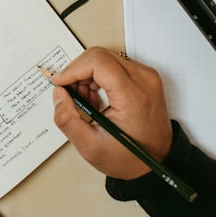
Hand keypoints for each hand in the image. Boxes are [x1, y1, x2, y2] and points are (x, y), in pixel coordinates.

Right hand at [48, 47, 172, 179]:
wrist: (157, 160)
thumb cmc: (130, 157)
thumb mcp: (91, 147)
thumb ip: (67, 120)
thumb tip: (58, 94)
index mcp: (133, 96)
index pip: (98, 62)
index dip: (73, 69)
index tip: (59, 83)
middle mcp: (144, 80)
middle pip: (100, 56)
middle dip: (77, 72)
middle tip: (71, 95)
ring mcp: (146, 76)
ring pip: (105, 57)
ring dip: (86, 75)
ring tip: (86, 101)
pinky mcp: (144, 76)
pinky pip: (113, 63)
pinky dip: (97, 76)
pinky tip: (96, 98)